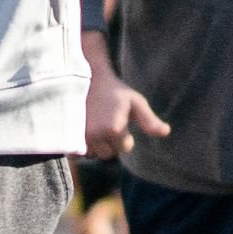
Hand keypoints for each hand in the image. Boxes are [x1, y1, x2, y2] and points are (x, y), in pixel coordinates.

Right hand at [79, 33, 168, 159]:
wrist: (83, 79)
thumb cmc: (113, 90)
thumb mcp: (134, 101)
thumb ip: (149, 120)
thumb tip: (166, 132)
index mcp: (114, 128)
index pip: (125, 147)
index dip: (124, 133)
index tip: (118, 117)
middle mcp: (95, 136)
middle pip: (108, 153)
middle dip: (109, 140)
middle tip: (105, 119)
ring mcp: (79, 138)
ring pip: (93, 154)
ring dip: (95, 144)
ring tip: (93, 122)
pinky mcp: (66, 139)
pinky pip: (78, 154)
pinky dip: (81, 146)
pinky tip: (82, 129)